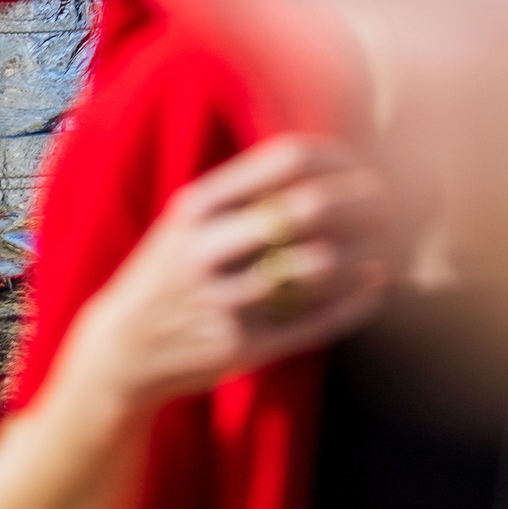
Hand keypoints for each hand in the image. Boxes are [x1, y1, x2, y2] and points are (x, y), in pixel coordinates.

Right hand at [50, 133, 390, 432]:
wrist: (120, 350)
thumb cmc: (168, 274)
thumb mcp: (185, 222)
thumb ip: (240, 195)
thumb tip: (319, 168)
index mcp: (195, 206)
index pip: (281, 161)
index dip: (333, 158)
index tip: (361, 163)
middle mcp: (206, 248)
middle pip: (305, 210)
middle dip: (360, 203)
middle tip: (387, 203)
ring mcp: (223, 301)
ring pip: (317, 269)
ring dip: (363, 253)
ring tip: (385, 244)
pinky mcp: (242, 348)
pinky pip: (315, 321)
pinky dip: (355, 302)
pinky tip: (376, 285)